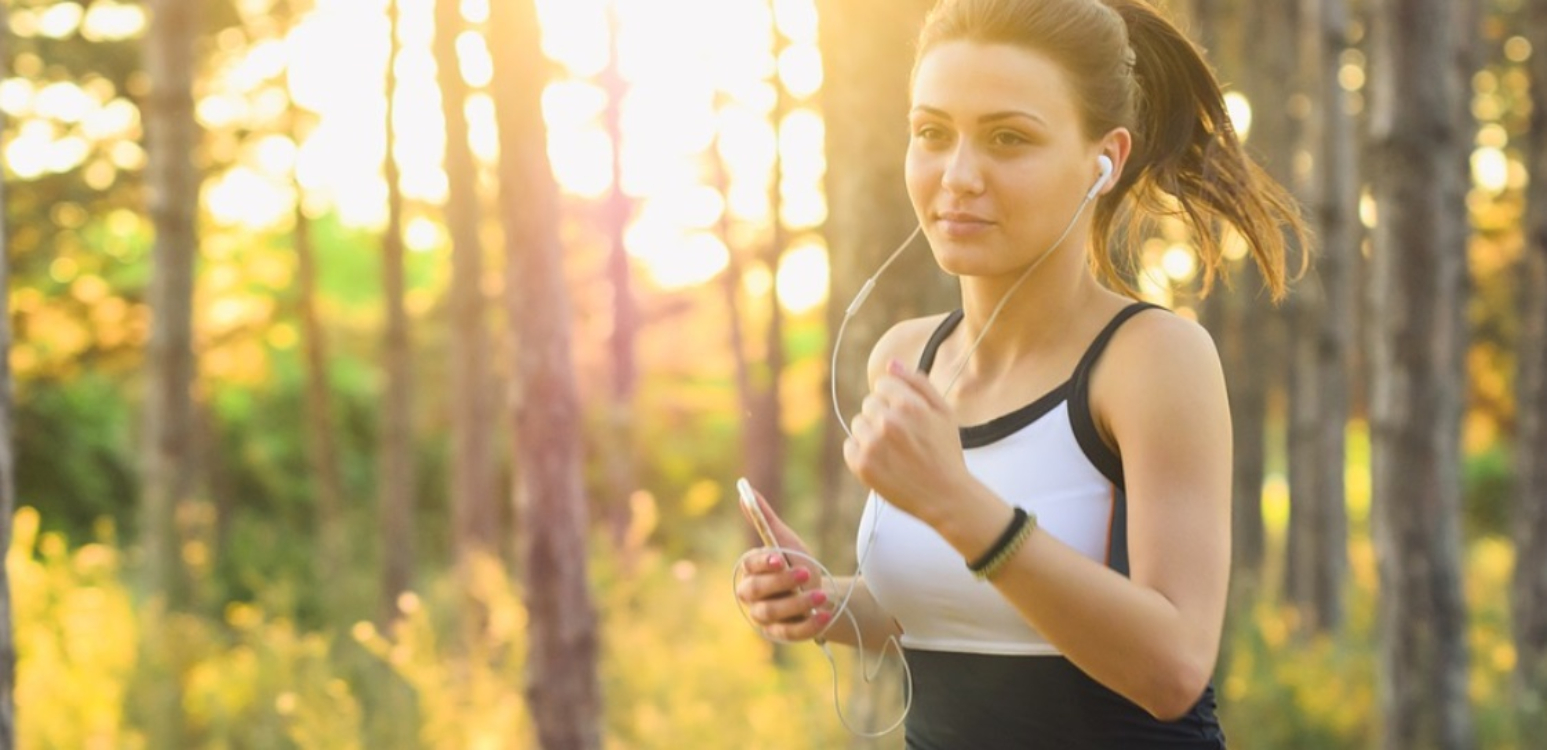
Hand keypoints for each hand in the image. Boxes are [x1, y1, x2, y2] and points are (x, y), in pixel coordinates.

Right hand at [734, 486, 833, 641]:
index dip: (763, 563)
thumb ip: (765, 520)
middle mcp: (752, 596)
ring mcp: (765, 617)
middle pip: (756, 591)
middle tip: (806, 573)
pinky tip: (824, 615)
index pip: (749, 566)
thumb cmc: (798, 565)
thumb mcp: (786, 542)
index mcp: (751, 571)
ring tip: (820, 596)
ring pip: (773, 612)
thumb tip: (745, 490)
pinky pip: (790, 633)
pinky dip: (807, 625)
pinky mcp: (780, 634)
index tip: (779, 558)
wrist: (820, 595)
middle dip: (781, 582)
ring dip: (797, 604)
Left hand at [843, 359, 970, 523]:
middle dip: (883, 415)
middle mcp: (888, 422)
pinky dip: (862, 452)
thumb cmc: (945, 452)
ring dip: (871, 433)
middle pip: (869, 403)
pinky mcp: (862, 465)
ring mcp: (872, 444)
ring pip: (858, 424)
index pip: (882, 384)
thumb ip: (918, 383)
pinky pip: (849, 446)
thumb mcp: (943, 412)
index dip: (895, 399)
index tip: (906, 416)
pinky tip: (883, 461)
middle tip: (903, 437)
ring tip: (894, 451)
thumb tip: (891, 363)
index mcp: (908, 405)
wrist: (945, 496)